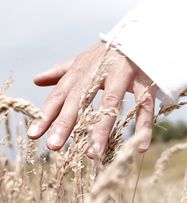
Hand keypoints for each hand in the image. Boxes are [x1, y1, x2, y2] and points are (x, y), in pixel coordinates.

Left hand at [27, 42, 156, 157]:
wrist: (139, 36)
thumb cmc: (105, 55)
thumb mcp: (82, 60)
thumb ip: (60, 72)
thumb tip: (36, 80)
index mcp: (81, 69)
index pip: (60, 94)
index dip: (46, 115)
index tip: (34, 135)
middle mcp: (98, 71)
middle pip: (80, 98)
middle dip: (66, 123)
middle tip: (53, 146)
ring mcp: (123, 74)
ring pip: (111, 103)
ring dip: (101, 129)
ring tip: (93, 155)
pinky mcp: (144, 80)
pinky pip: (145, 104)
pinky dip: (143, 125)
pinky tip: (139, 148)